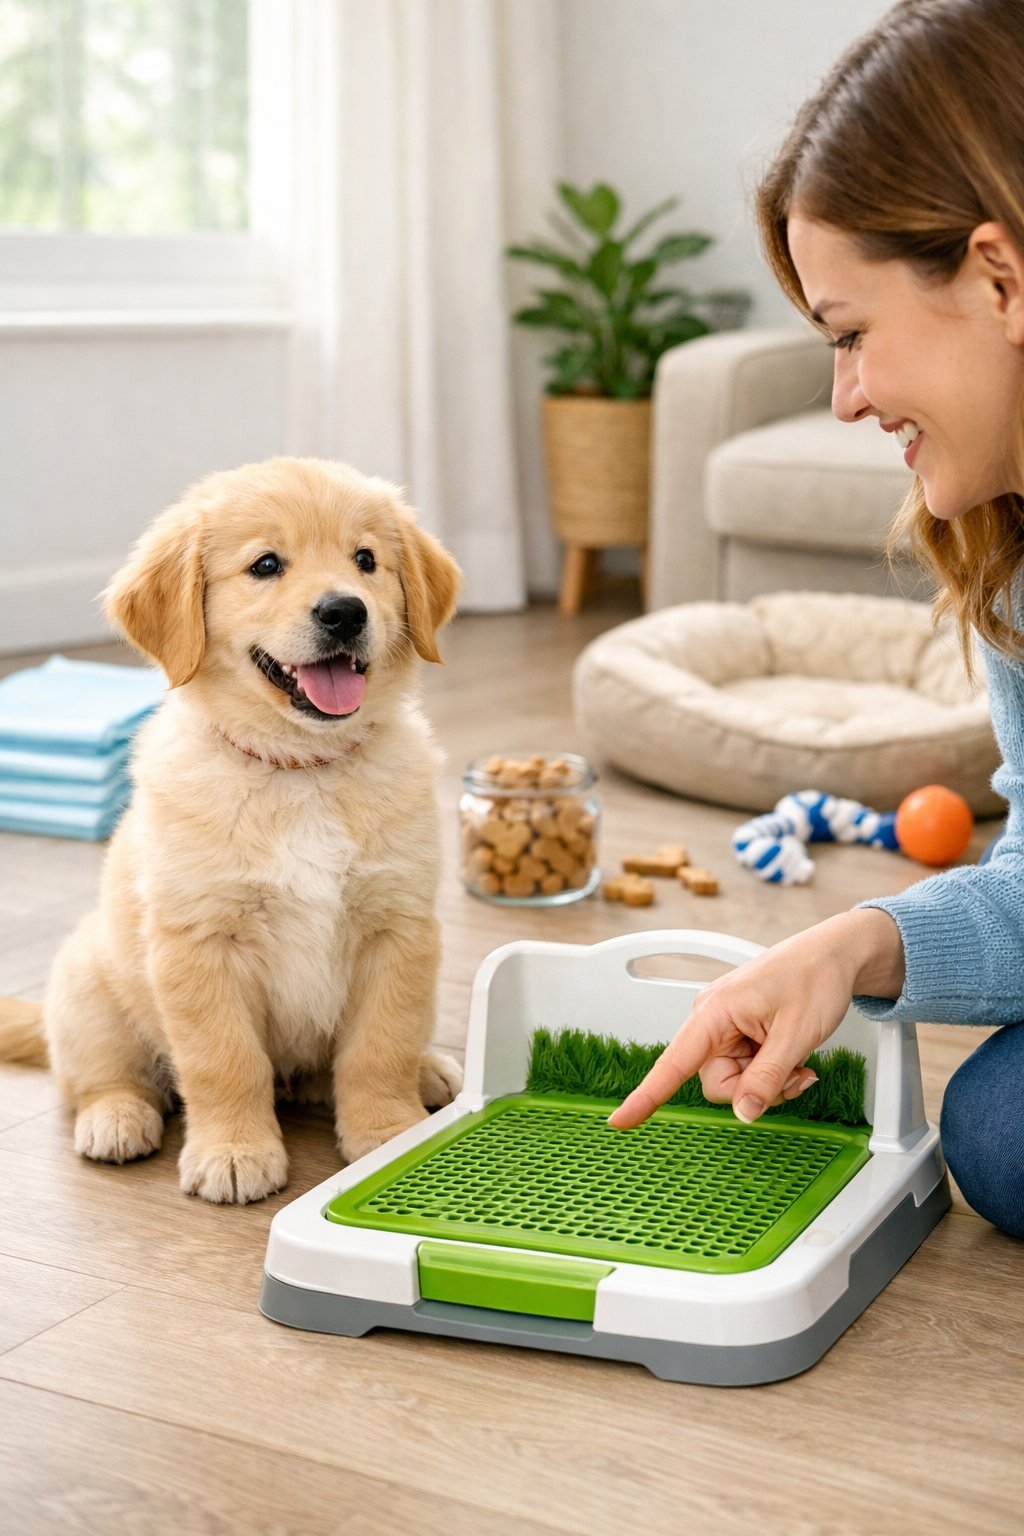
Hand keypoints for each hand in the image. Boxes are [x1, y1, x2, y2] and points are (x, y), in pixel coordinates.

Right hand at [607, 908, 903, 1128]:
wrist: (833, 955)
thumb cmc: (814, 979)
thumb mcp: (797, 1035)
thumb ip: (767, 1078)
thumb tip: (743, 1113)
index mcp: (714, 1013)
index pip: (672, 1064)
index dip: (645, 1097)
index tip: (619, 1121)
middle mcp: (711, 1019)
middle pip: (717, 1082)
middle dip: (756, 1090)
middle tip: (795, 1074)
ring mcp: (724, 1026)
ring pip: (735, 1080)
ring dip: (769, 1082)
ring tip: (798, 1061)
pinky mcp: (738, 1031)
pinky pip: (745, 1069)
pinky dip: (770, 1072)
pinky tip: (793, 1057)